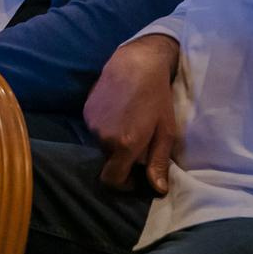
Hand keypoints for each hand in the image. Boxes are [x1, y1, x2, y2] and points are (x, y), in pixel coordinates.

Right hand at [83, 34, 181, 191]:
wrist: (136, 63)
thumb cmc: (157, 97)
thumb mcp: (166, 131)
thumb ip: (159, 163)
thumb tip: (158, 190)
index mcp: (124, 145)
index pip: (112, 179)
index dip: (123, 184)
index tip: (134, 178)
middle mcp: (104, 137)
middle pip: (109, 160)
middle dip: (122, 158)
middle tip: (138, 143)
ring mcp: (92, 124)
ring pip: (102, 143)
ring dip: (113, 140)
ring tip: (129, 122)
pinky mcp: (86, 111)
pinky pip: (96, 128)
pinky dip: (106, 126)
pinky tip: (118, 110)